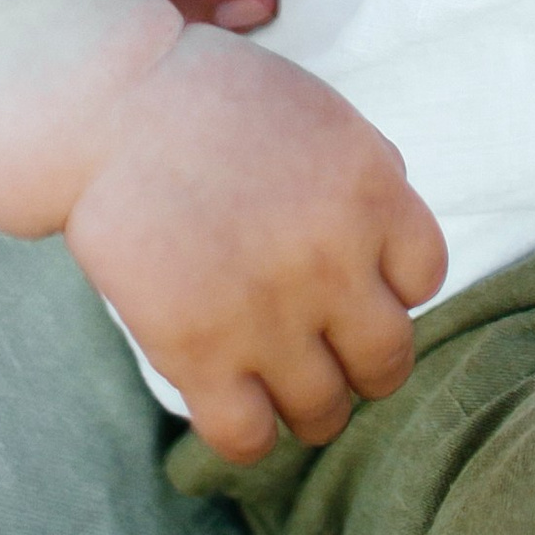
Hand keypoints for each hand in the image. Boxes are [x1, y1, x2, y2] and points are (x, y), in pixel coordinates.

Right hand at [64, 21, 448, 462]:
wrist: (110, 104)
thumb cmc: (212, 99)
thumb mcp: (322, 115)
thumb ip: (371, 177)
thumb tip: (391, 247)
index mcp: (373, 190)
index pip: (424, 280)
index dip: (390, 288)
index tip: (355, 283)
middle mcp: (334, 258)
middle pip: (386, 359)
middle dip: (363, 365)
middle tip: (330, 354)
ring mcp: (269, 310)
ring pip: (324, 410)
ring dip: (310, 408)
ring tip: (285, 390)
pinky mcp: (199, 349)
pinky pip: (248, 435)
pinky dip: (251, 435)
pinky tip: (236, 405)